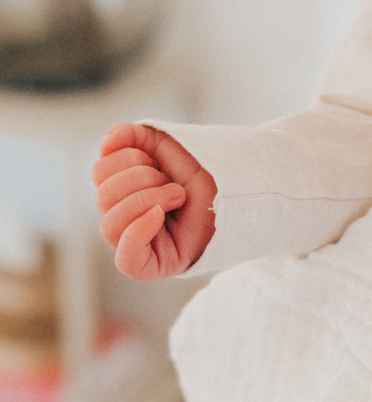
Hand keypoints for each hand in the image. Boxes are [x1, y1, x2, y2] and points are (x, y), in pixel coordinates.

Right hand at [93, 124, 216, 277]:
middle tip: (173, 182)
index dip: (125, 158)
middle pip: (104, 197)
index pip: (100, 174)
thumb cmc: (204, 171)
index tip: (157, 161)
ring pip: (110, 227)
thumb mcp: (165, 144)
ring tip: (178, 195)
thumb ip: (131, 136)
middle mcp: (125, 218)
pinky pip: (126, 261)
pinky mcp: (154, 265)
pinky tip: (158, 215)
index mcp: (122, 190)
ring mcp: (138, 244)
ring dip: (146, 200)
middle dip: (140, 179)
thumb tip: (107, 141)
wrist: (241, 187)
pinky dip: (136, 233)